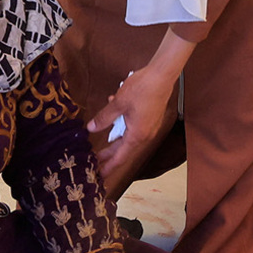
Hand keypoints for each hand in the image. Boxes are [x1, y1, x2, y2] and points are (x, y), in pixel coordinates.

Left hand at [87, 66, 176, 186]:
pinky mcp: (150, 119)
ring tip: (100, 136)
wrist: (162, 76)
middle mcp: (144, 135)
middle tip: (95, 160)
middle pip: (123, 149)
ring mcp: (148, 127)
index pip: (120, 157)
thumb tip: (91, 129)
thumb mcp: (118, 103)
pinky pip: (133, 127)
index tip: (100, 176)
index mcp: (136, 135)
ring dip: (114, 136)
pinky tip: (113, 111)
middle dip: (108, 154)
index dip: (109, 166)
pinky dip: (122, 123)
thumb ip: (104, 118)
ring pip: (127, 137)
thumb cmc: (141, 89)